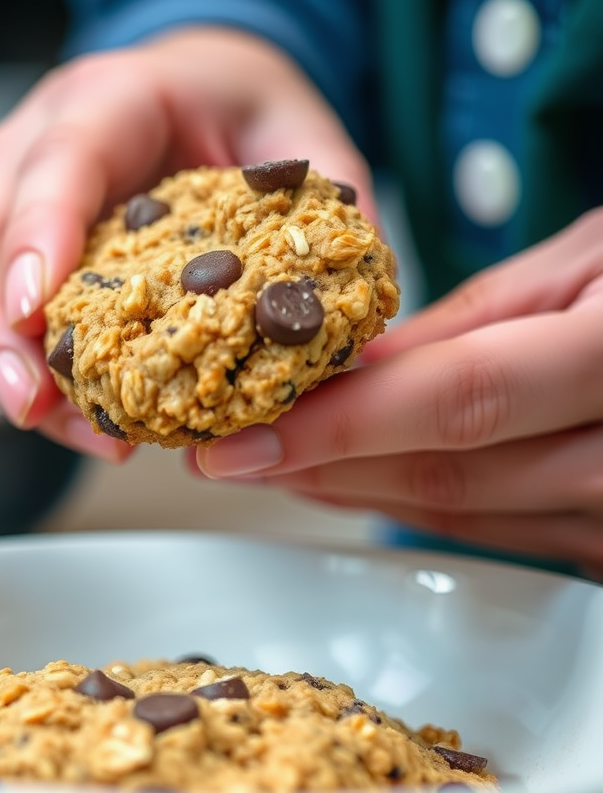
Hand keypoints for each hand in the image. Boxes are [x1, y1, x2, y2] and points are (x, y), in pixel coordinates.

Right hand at [0, 26, 371, 460]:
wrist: (194, 96)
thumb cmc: (234, 109)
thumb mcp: (292, 134)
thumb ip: (320, 201)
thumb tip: (336, 312)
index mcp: (110, 102)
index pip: (58, 162)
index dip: (37, 235)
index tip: (33, 311)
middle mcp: (39, 148)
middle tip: (32, 404)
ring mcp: (14, 202)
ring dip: (6, 370)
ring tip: (75, 430)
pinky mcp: (14, 252)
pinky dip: (30, 375)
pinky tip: (78, 418)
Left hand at [195, 208, 602, 575]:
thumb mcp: (587, 260)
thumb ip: (471, 323)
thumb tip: (351, 370)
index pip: (460, 404)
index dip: (336, 427)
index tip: (236, 440)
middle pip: (446, 475)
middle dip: (318, 468)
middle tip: (226, 452)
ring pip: (459, 515)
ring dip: (347, 493)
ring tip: (265, 465)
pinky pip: (493, 532)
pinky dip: (408, 506)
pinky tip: (344, 485)